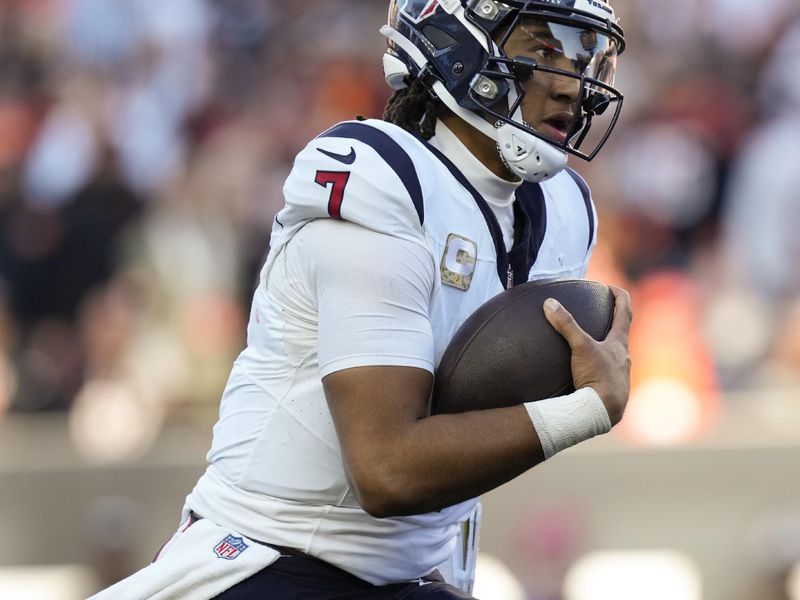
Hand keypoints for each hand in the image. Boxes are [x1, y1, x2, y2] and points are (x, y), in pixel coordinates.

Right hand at [543, 285, 631, 424]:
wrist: (603, 411)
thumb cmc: (598, 377)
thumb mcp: (580, 347)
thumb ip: (566, 325)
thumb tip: (550, 303)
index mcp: (619, 343)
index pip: (625, 312)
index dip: (619, 296)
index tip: (610, 288)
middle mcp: (623, 357)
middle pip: (621, 333)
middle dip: (613, 320)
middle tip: (602, 311)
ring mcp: (620, 375)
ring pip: (615, 355)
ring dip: (606, 346)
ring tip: (592, 343)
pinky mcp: (612, 390)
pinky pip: (606, 373)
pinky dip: (598, 367)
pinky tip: (587, 373)